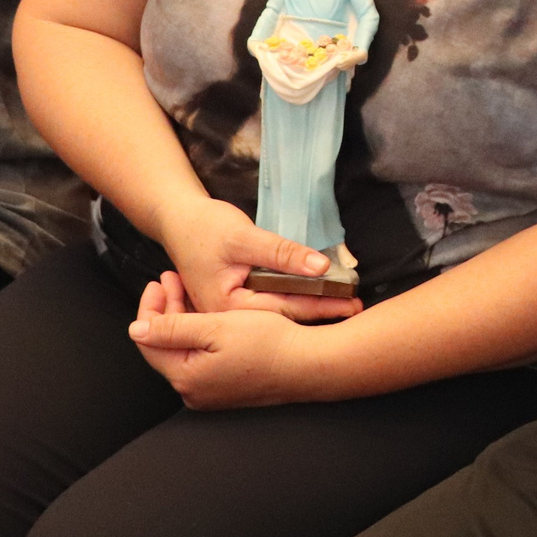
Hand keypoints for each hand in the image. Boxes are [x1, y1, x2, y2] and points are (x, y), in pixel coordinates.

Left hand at [129, 270, 335, 406]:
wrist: (309, 365)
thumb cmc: (267, 342)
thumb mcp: (216, 326)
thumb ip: (172, 328)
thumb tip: (136, 331)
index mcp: (186, 377)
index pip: (149, 341)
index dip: (149, 308)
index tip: (157, 281)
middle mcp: (193, 392)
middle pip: (166, 345)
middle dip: (167, 309)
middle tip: (172, 277)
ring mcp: (211, 393)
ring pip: (184, 350)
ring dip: (183, 319)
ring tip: (187, 288)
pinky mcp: (228, 389)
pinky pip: (201, 358)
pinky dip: (199, 334)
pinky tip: (208, 312)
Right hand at [155, 196, 361, 322]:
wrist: (178, 219)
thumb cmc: (204, 227)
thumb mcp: (244, 237)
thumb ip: (281, 253)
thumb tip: (322, 265)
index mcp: (226, 309)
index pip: (282, 309)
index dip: (320, 305)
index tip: (351, 303)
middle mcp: (229, 318)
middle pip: (283, 316)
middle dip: (321, 311)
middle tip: (358, 309)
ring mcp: (232, 312)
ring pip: (278, 311)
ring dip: (311, 306)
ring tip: (345, 305)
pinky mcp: (236, 301)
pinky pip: (270, 302)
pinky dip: (295, 298)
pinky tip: (317, 297)